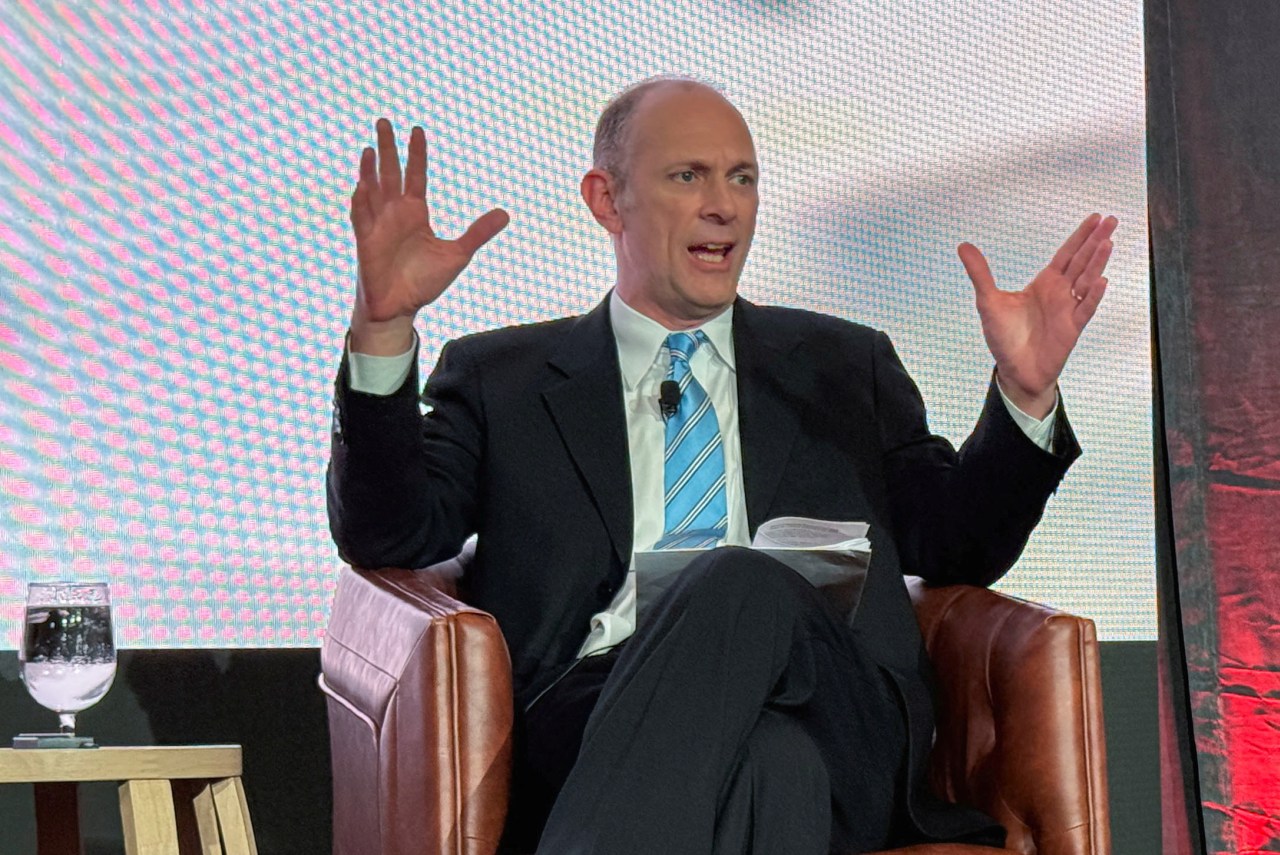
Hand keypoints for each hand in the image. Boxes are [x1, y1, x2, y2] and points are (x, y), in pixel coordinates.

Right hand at [348, 119, 508, 354]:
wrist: (402, 307)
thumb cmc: (424, 281)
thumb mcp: (457, 254)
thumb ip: (478, 233)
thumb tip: (505, 213)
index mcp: (415, 213)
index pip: (415, 176)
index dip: (416, 154)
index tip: (417, 130)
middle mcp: (394, 214)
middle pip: (390, 174)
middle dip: (388, 148)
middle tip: (384, 121)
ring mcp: (378, 226)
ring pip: (371, 191)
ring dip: (369, 170)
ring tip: (370, 148)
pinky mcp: (366, 243)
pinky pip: (361, 219)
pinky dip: (361, 203)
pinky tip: (361, 186)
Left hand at [958, 213, 1116, 417]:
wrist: (1014, 370)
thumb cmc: (1004, 336)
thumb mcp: (987, 301)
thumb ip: (979, 273)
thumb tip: (963, 246)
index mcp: (1044, 283)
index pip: (1066, 254)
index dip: (1080, 236)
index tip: (1095, 217)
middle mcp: (1060, 293)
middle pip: (1082, 261)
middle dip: (1096, 240)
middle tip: (1112, 219)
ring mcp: (1068, 310)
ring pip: (1088, 280)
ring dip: (1098, 262)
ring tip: (1107, 242)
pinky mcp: (1071, 329)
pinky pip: (1085, 309)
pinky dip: (1092, 296)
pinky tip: (1101, 281)